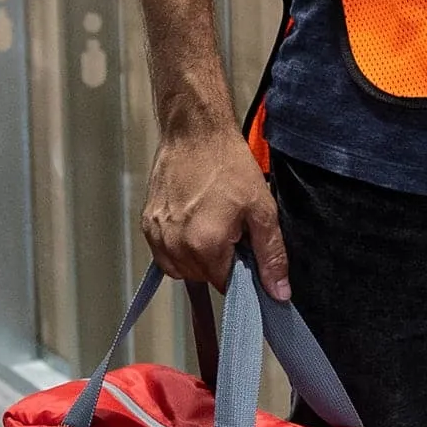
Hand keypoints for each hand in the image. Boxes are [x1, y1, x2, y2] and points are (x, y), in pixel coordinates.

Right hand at [141, 121, 290, 300]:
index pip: (225, 285)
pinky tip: (192, 223)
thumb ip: (271, 255)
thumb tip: (279, 294)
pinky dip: (179, 247)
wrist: (195, 133)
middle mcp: (176, 246)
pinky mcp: (147, 225)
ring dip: (197, 257)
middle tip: (229, 229)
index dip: (239, 270)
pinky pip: (165, 255)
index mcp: (206, 245)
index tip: (243, 248)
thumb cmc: (229, 165)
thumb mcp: (262, 209)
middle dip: (219, 262)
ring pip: (182, 269)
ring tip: (210, 224)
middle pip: (202, 277)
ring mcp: (157, 236)